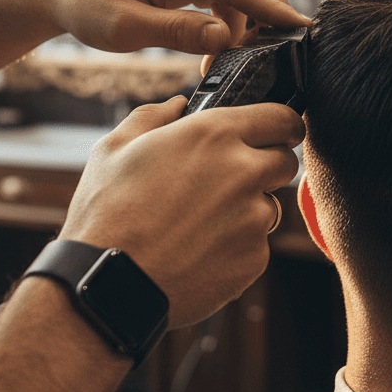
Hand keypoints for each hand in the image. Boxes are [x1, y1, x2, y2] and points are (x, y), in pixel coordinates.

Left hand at [53, 0, 310, 54]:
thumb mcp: (127, 28)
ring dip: (248, 19)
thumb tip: (224, 39)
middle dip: (269, 6)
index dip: (270, 7)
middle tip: (273, 48)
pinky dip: (232, 19)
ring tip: (229, 58)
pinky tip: (218, 48)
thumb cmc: (90, 7)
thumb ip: (177, 32)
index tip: (298, 27)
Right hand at [58, 95, 304, 327]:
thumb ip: (153, 117)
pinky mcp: (253, 259)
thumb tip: (177, 105)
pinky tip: (197, 250)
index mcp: (215, 134)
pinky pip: (256, 245)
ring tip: (199, 222)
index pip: (282, 118)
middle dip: (265, 166)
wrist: (108, 285)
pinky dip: (236, 246)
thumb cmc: (106, 212)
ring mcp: (253, 219)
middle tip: (228, 179)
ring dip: (249, 208)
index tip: (274, 132)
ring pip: (270, 206)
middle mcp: (244, 172)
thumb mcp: (115, 147)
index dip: (280, 125)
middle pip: (285, 162)